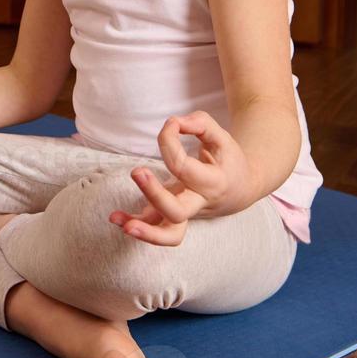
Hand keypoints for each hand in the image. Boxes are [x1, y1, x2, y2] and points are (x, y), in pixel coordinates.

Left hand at [108, 110, 258, 245]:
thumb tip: (174, 122)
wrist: (241, 189)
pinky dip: (135, 226)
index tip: (170, 124)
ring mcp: (186, 214)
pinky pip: (155, 230)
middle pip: (177, 211)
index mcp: (213, 182)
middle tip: (137, 171)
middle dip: (155, 195)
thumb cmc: (228, 160)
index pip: (183, 165)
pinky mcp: (173, 218)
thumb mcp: (222, 137)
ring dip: (144, 230)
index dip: (169, 140)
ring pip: (169, 234)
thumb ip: (200, 123)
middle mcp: (199, 203)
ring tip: (116, 218)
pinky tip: (114, 217)